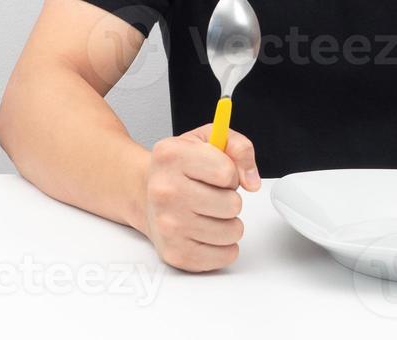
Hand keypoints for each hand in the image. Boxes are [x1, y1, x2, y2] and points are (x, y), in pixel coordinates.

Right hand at [141, 123, 261, 271]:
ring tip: (208, 213)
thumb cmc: (179, 168)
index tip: (218, 174)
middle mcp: (165, 191)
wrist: (145, 194)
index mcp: (171, 156)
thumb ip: (238, 148)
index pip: (226, 172)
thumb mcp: (207, 140)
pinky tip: (207, 232)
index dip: (231, 173)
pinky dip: (224, 246)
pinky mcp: (176, 253)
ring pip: (233, 231)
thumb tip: (252, 181)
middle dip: (230, 199)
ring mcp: (168, 225)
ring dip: (228, 223)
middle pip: (232, 204)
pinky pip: (226, 255)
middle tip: (211, 195)